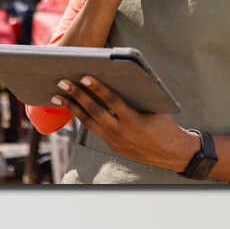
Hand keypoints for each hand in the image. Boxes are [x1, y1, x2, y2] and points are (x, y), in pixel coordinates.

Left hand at [52, 74, 198, 172]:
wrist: (172, 153)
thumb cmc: (165, 123)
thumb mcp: (154, 107)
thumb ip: (135, 95)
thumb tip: (115, 75)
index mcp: (134, 120)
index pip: (112, 101)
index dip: (98, 88)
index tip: (85, 76)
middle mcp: (121, 132)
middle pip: (94, 111)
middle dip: (76, 95)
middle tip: (61, 82)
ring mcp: (115, 140)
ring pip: (88, 122)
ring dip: (72, 107)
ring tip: (57, 95)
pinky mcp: (112, 145)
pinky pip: (93, 128)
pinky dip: (80, 116)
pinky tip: (71, 107)